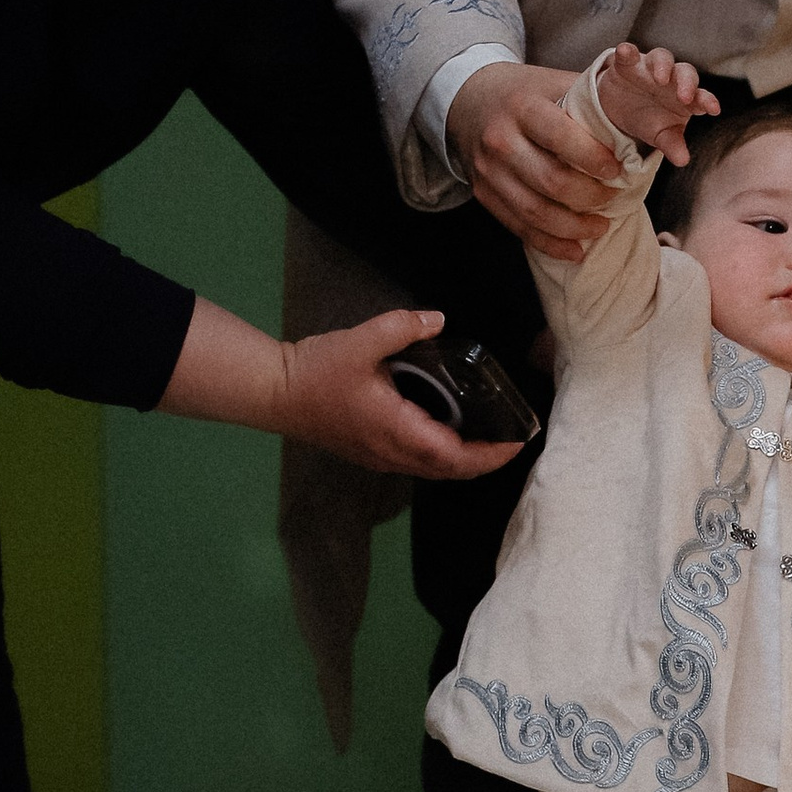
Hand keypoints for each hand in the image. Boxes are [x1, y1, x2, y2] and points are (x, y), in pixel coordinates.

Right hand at [274, 307, 526, 482]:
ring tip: (490, 436)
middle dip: (485, 461)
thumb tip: (438, 320)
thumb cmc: (317, 370)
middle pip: (450, 471)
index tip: (517, 441)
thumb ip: (403, 327)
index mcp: (396, 430)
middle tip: (513, 439)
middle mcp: (392, 453)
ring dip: (465, 460)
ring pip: (434, 471)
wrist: (275, 393)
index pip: (453, 455)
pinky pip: (418, 464)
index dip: (489, 454)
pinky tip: (452, 431)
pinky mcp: (371, 454)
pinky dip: (444, 456)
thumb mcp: (361, 340)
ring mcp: (380, 458)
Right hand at [446, 60, 622, 262]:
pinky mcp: (484, 194)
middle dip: (590, 196)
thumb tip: (639, 124)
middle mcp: (500, 140)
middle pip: (550, 181)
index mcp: (522, 107)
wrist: (468, 100)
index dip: (594, 158)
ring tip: (601, 227)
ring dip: (574, 228)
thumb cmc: (524, 92)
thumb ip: (591, 100)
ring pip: (534, 212)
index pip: (560, 137)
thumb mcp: (554, 82)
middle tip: (614, 197)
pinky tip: (576, 249)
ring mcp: (489, 171)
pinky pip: (518, 227)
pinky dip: (550, 244)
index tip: (618, 169)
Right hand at [591, 43, 719, 164]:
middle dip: (687, 83)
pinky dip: (627, 51)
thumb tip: (683, 161)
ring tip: (660, 78)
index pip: (700, 96)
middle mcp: (672, 79)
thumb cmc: (648, 118)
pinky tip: (625, 52)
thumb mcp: (660, 135)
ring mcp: (651, 68)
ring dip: (663, 65)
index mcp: (686, 98)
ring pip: (663, 58)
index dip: (707, 100)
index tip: (713, 109)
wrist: (619, 107)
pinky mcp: (629, 63)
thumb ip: (672, 145)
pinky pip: (630, 53)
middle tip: (685, 96)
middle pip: (686, 72)